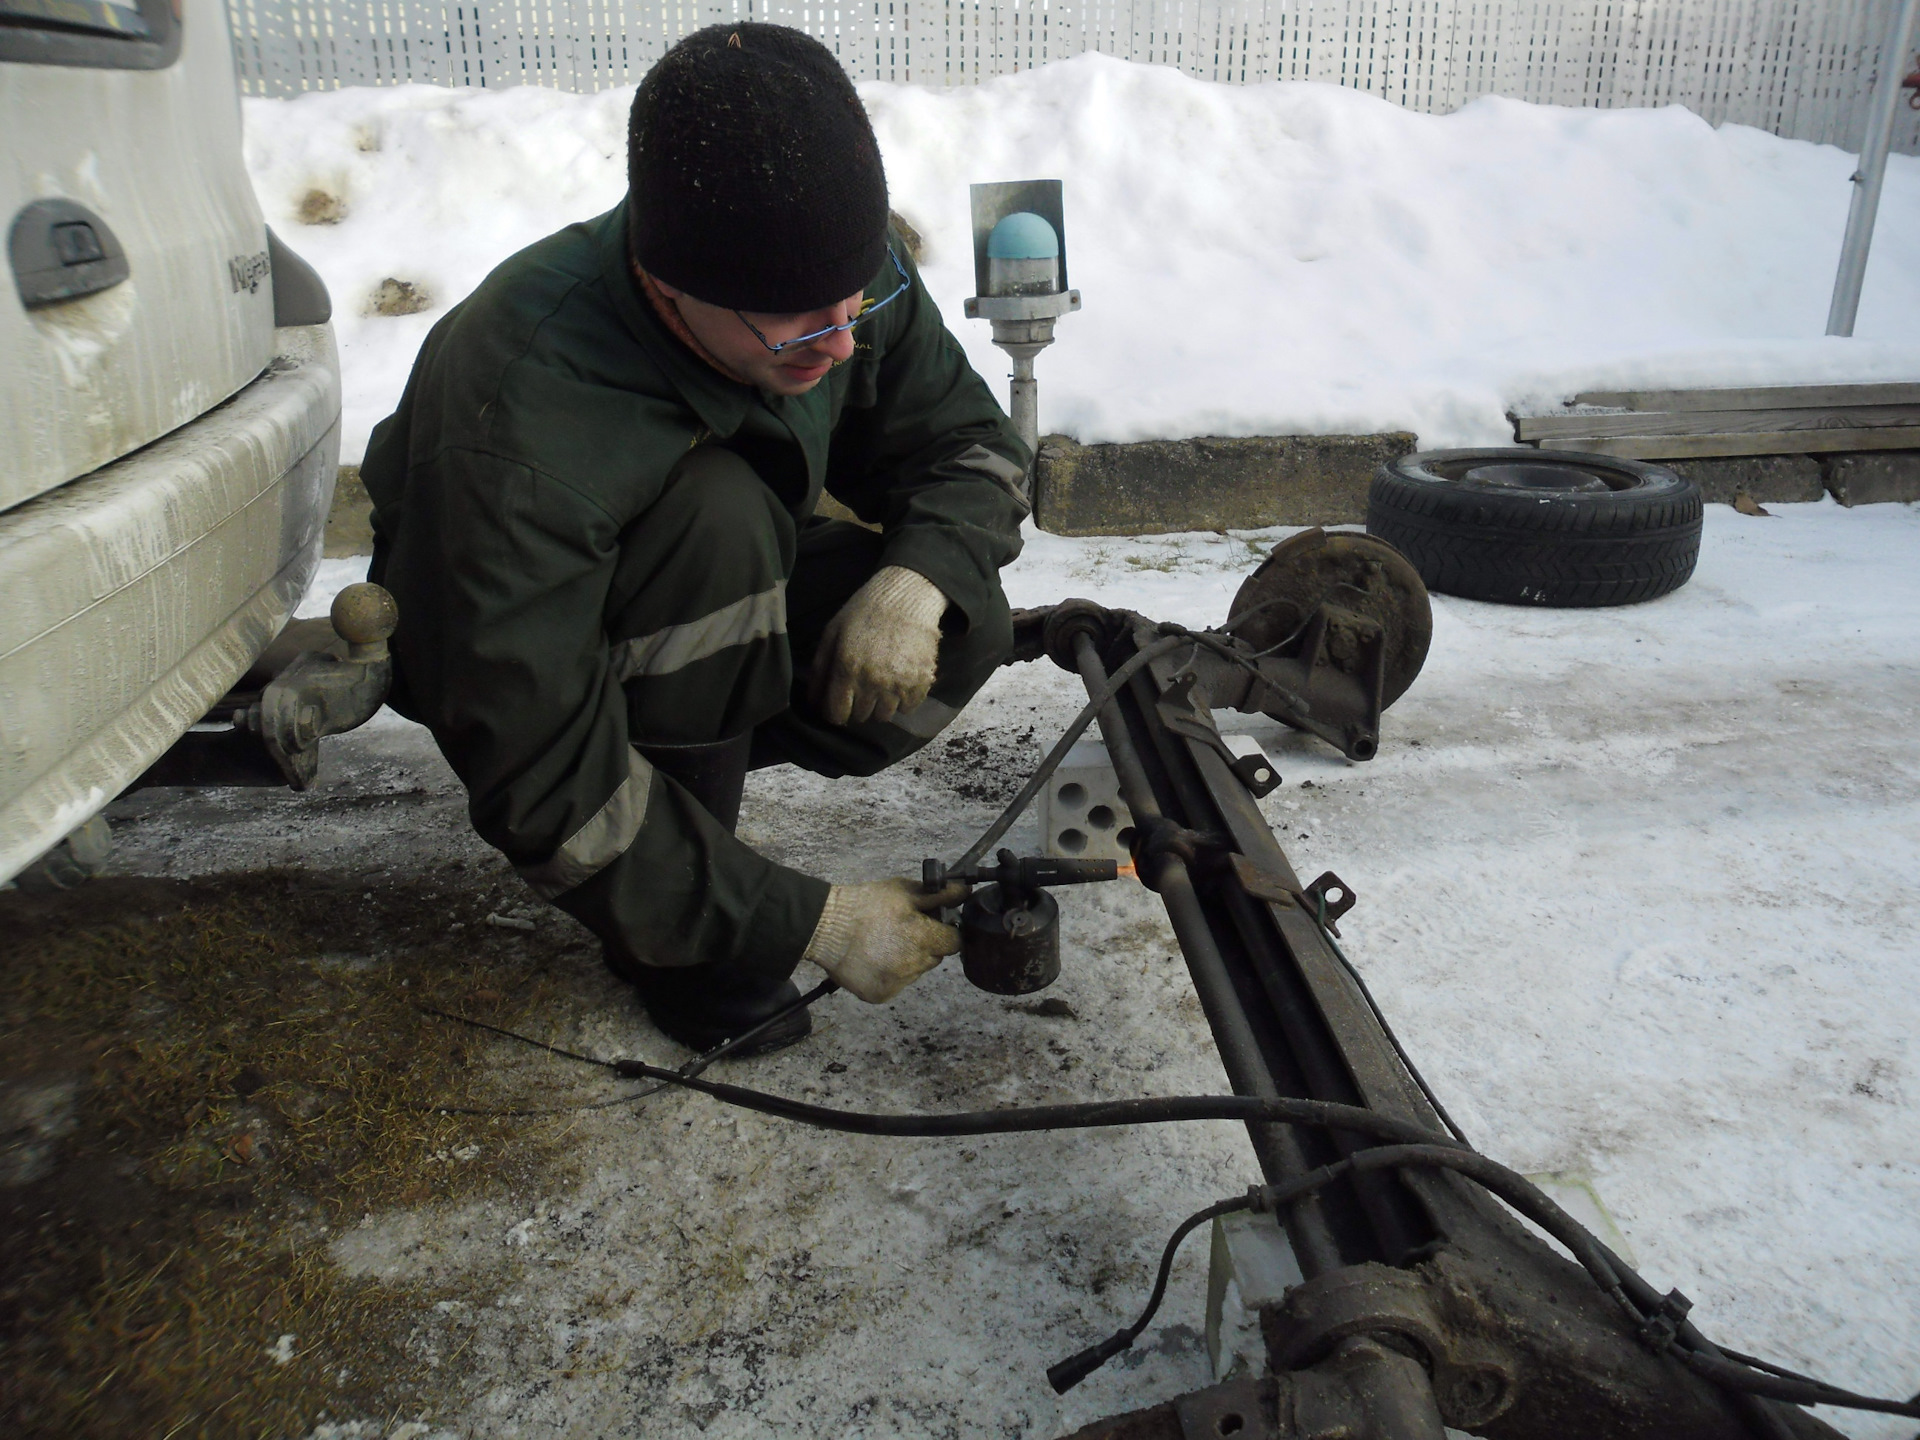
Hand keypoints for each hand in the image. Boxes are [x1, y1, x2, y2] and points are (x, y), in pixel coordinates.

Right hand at [803, 877, 968, 1001]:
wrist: (826, 928)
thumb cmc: (865, 906)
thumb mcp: (905, 891)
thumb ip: (940, 895)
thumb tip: (964, 893)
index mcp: (924, 939)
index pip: (954, 941)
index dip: (945, 931)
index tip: (932, 925)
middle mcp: (914, 966)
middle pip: (934, 958)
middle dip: (925, 945)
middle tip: (902, 931)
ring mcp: (897, 984)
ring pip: (915, 972)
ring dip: (907, 960)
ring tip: (884, 944)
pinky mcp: (881, 995)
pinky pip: (895, 984)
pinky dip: (889, 974)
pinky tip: (874, 959)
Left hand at [811, 566, 947, 725]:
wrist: (906, 597)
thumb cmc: (864, 612)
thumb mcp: (832, 633)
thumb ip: (819, 668)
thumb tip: (812, 701)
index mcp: (846, 670)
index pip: (837, 714)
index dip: (835, 712)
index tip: (839, 703)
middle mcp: (872, 683)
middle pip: (861, 716)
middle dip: (857, 706)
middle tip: (861, 687)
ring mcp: (898, 684)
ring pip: (885, 716)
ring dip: (880, 705)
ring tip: (881, 685)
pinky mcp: (921, 682)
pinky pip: (908, 708)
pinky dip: (903, 701)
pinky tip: (899, 682)